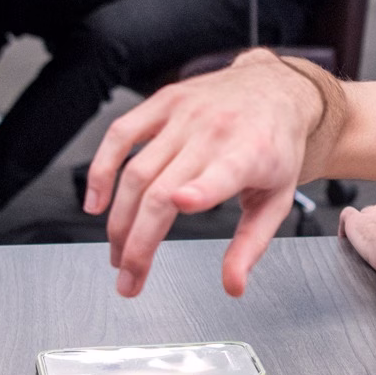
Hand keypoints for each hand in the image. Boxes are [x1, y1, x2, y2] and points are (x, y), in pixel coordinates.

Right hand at [88, 49, 330, 296]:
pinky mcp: (163, 102)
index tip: (182, 205)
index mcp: (250, 153)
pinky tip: (96, 201)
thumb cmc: (276, 145)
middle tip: (127, 277)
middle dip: (137, 242)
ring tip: (117, 252)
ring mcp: (185, 115)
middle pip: (161, 191)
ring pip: (136, 171)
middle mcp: (214, 131)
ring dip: (119, 219)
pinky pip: (121, 134)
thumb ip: (253, 244)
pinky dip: (101, 169)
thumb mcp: (279, 198)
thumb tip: (233, 286)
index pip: (221, 173)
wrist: (275, 88)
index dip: (200, 190)